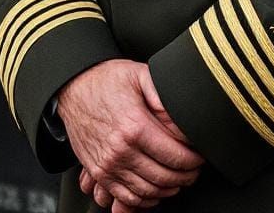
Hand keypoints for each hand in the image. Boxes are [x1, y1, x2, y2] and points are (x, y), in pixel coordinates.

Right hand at [57, 59, 202, 211]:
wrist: (73, 87)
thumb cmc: (107, 79)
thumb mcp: (139, 74)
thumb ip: (163, 94)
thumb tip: (183, 116)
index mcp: (134, 127)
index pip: (175, 156)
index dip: (194, 160)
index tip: (200, 156)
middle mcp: (120, 150)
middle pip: (164, 177)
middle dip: (186, 177)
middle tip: (193, 169)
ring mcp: (108, 165)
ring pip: (148, 192)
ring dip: (168, 189)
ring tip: (178, 178)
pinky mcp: (99, 172)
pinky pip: (127, 197)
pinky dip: (146, 199)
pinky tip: (156, 189)